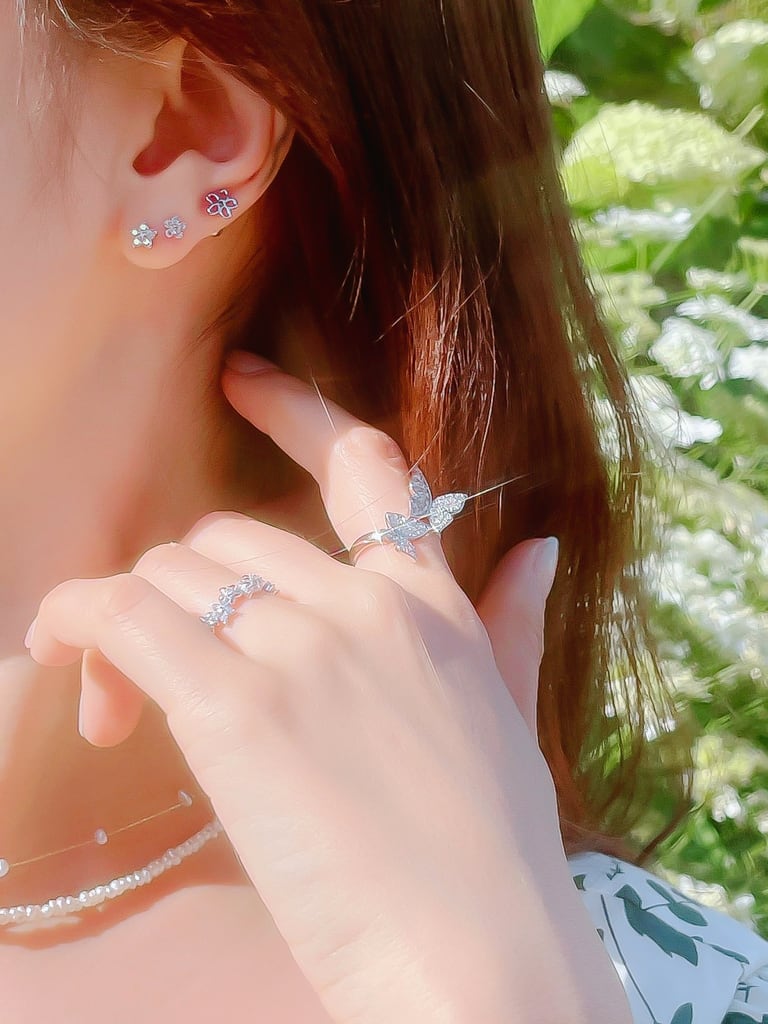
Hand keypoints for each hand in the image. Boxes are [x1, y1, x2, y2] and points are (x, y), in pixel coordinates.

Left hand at [26, 352, 562, 1023]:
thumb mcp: (508, 720)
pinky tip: (76, 675)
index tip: (242, 379)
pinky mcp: (239, 705)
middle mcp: (366, 605)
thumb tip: (538, 549)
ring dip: (127, 630)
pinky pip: (123, 618)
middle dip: (180, 592)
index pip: (365, 467)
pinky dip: (78, 629)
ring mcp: (304, 647)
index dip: (297, 410)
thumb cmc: (493, 857)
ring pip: (168, 575)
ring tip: (128, 714)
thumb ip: (511, 626)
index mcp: (431, 606)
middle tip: (158, 681)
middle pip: (225, 536)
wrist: (484, 959)